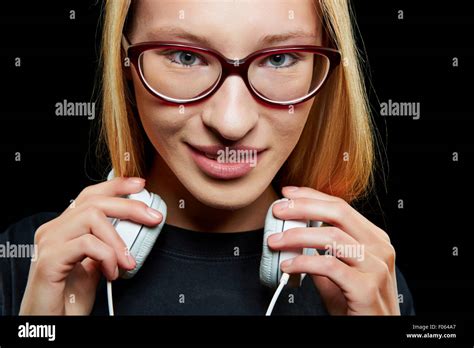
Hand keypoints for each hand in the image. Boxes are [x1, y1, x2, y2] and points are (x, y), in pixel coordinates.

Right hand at [19, 177, 162, 314]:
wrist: (52, 323)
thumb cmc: (70, 297)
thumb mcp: (96, 265)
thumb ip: (107, 244)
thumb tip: (135, 228)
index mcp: (64, 227)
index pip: (90, 196)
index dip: (116, 186)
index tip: (141, 185)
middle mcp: (53, 230)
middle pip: (94, 201)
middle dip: (130, 206)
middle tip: (154, 219)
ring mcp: (49, 243)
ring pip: (91, 218)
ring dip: (119, 240)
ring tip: (128, 263)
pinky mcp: (49, 259)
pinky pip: (87, 244)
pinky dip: (108, 256)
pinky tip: (112, 273)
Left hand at [267, 186, 399, 314]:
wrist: (376, 333)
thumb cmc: (358, 304)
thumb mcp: (341, 272)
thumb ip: (322, 253)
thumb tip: (293, 237)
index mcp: (374, 239)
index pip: (341, 207)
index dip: (312, 196)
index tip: (288, 194)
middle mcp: (379, 248)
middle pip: (338, 213)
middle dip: (303, 207)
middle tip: (279, 210)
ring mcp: (376, 267)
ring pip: (333, 237)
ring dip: (298, 236)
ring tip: (276, 241)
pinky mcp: (366, 288)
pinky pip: (329, 266)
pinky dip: (304, 263)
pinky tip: (288, 266)